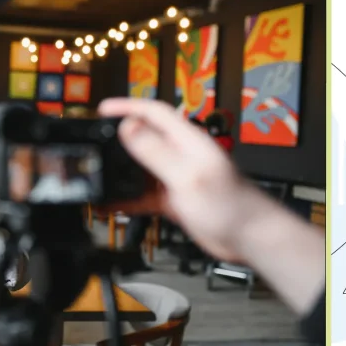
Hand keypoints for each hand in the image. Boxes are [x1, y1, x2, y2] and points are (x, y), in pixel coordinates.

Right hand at [97, 98, 262, 263]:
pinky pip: (144, 195)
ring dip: (120, 172)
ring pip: (141, 169)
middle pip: (144, 138)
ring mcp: (177, 178)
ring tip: (97, 177)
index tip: (103, 109)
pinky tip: (111, 206)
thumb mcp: (188, 176)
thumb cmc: (231, 205)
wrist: (251, 238)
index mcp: (188, 141)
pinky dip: (127, 199)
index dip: (127, 107)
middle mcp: (181, 155)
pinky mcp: (176, 199)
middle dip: (118, 139)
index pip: (154, 113)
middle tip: (94, 144)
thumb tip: (128, 127)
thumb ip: (157, 151)